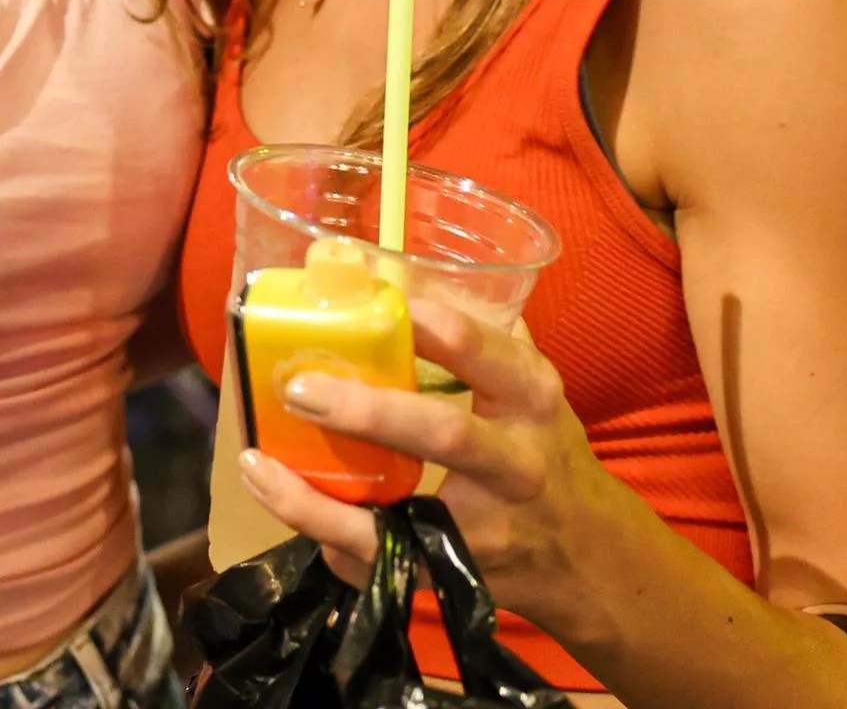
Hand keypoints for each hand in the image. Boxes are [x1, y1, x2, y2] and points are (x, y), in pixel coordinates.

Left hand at [235, 300, 628, 635]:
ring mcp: (484, 527)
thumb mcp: (530, 383)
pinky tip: (286, 504)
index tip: (372, 299)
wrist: (586, 555)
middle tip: (299, 386)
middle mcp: (513, 460)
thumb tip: (393, 271)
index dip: (426, 323)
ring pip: (399, 517)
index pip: (481, 350)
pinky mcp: (453, 575)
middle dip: (367, 411)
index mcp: (532, 396)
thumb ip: (477, 329)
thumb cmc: (545, 445)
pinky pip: (381, 563)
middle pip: (442, 433)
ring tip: (260, 461)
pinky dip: (327, 538)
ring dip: (321, 496)